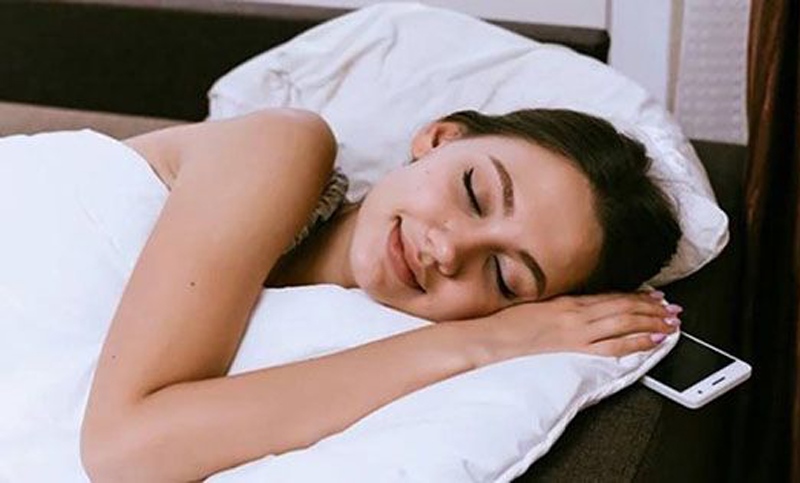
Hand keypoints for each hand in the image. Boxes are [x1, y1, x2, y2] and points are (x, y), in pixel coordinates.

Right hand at [462, 291, 681, 364]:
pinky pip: (613, 345)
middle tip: (673, 309)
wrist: (487, 339)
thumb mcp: (533, 307)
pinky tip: (654, 340)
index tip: (653, 296)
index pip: (609, 295)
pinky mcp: (573, 348)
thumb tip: (578, 310)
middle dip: (652, 307)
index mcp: (565, 299)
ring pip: (624, 321)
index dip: (636, 296)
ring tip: (672, 322)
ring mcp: (575, 330)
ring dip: (652, 321)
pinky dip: (637, 341)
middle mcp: (575, 311)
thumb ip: (557, 308)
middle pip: (623, 306)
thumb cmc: (504, 327)